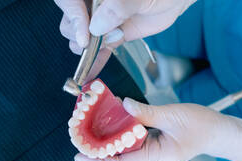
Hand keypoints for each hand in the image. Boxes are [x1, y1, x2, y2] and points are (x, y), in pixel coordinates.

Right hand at [55, 0, 196, 78]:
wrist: (173, 1)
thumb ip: (117, 7)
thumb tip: (96, 26)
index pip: (68, 1)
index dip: (72, 16)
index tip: (84, 33)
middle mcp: (93, 6)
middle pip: (69, 21)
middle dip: (79, 34)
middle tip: (96, 40)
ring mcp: (100, 22)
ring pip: (79, 38)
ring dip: (88, 49)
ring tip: (108, 44)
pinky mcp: (110, 37)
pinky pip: (97, 51)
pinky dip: (94, 62)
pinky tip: (90, 73)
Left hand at [74, 98, 241, 160]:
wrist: (218, 132)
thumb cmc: (201, 124)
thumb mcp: (172, 114)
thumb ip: (145, 111)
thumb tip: (122, 104)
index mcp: (159, 158)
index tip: (79, 157)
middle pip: (120, 159)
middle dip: (99, 149)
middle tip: (78, 137)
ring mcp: (154, 159)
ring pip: (125, 152)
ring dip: (109, 142)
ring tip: (88, 131)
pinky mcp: (154, 151)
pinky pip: (133, 146)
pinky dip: (121, 137)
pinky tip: (109, 128)